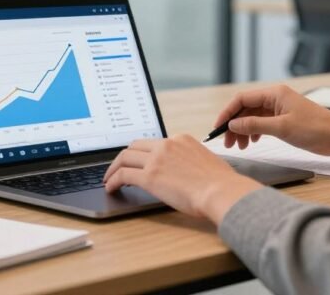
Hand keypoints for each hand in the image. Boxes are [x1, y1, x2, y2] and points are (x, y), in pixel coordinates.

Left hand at [103, 135, 261, 222]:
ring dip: (114, 168)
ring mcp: (157, 159)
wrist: (221, 191)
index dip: (141, 153)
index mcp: (181, 139)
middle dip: (124, 157)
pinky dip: (113, 180)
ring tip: (109, 179)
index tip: (137, 161)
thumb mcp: (206, 161)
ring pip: (125, 158)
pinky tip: (111, 188)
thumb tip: (185, 172)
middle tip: (117, 168)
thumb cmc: (221, 183)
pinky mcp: (149, 176)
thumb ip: (191, 161)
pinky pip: (123, 175)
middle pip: (135, 146)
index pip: (153, 143)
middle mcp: (167, 145)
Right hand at [214, 84, 329, 163]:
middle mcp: (275, 98)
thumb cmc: (316, 129)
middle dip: (234, 124)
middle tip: (227, 142)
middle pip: (245, 109)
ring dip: (242, 130)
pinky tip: (251, 143)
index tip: (218, 128)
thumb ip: (255, 126)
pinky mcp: (284, 120)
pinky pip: (261, 124)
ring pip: (252, 118)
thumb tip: (233, 124)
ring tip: (238, 146)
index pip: (242, 99)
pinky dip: (253, 133)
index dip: (227, 113)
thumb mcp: (282, 128)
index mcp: (274, 94)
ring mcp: (279, 109)